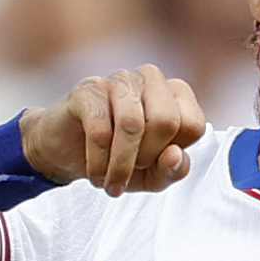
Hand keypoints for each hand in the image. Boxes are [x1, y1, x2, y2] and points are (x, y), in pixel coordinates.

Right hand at [23, 65, 206, 196]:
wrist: (66, 153)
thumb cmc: (116, 158)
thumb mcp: (152, 175)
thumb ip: (174, 170)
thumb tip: (175, 155)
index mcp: (174, 94)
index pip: (193, 126)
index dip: (172, 154)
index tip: (152, 164)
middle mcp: (150, 78)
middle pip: (166, 121)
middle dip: (147, 158)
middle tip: (130, 172)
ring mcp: (118, 80)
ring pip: (132, 124)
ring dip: (121, 165)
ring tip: (111, 182)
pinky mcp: (87, 89)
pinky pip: (99, 130)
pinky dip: (98, 162)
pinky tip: (95, 174)